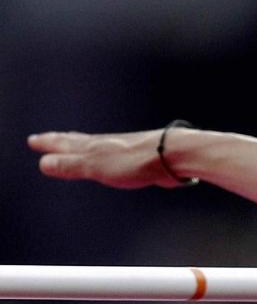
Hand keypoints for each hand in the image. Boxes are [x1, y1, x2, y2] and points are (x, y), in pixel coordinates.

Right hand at [28, 129, 185, 188]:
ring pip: (98, 148)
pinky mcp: (141, 160)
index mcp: (94, 147)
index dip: (49, 143)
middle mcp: (108, 145)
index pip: (65, 144)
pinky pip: (117, 158)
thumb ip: (71, 165)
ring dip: (84, 147)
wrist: (174, 155)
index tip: (34, 140)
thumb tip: (43, 163)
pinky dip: (107, 157)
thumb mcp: (96, 166)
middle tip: (47, 137)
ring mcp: (124, 150)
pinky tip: (115, 160)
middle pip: (79, 142)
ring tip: (78, 146)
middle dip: (62, 141)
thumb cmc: (135, 161)